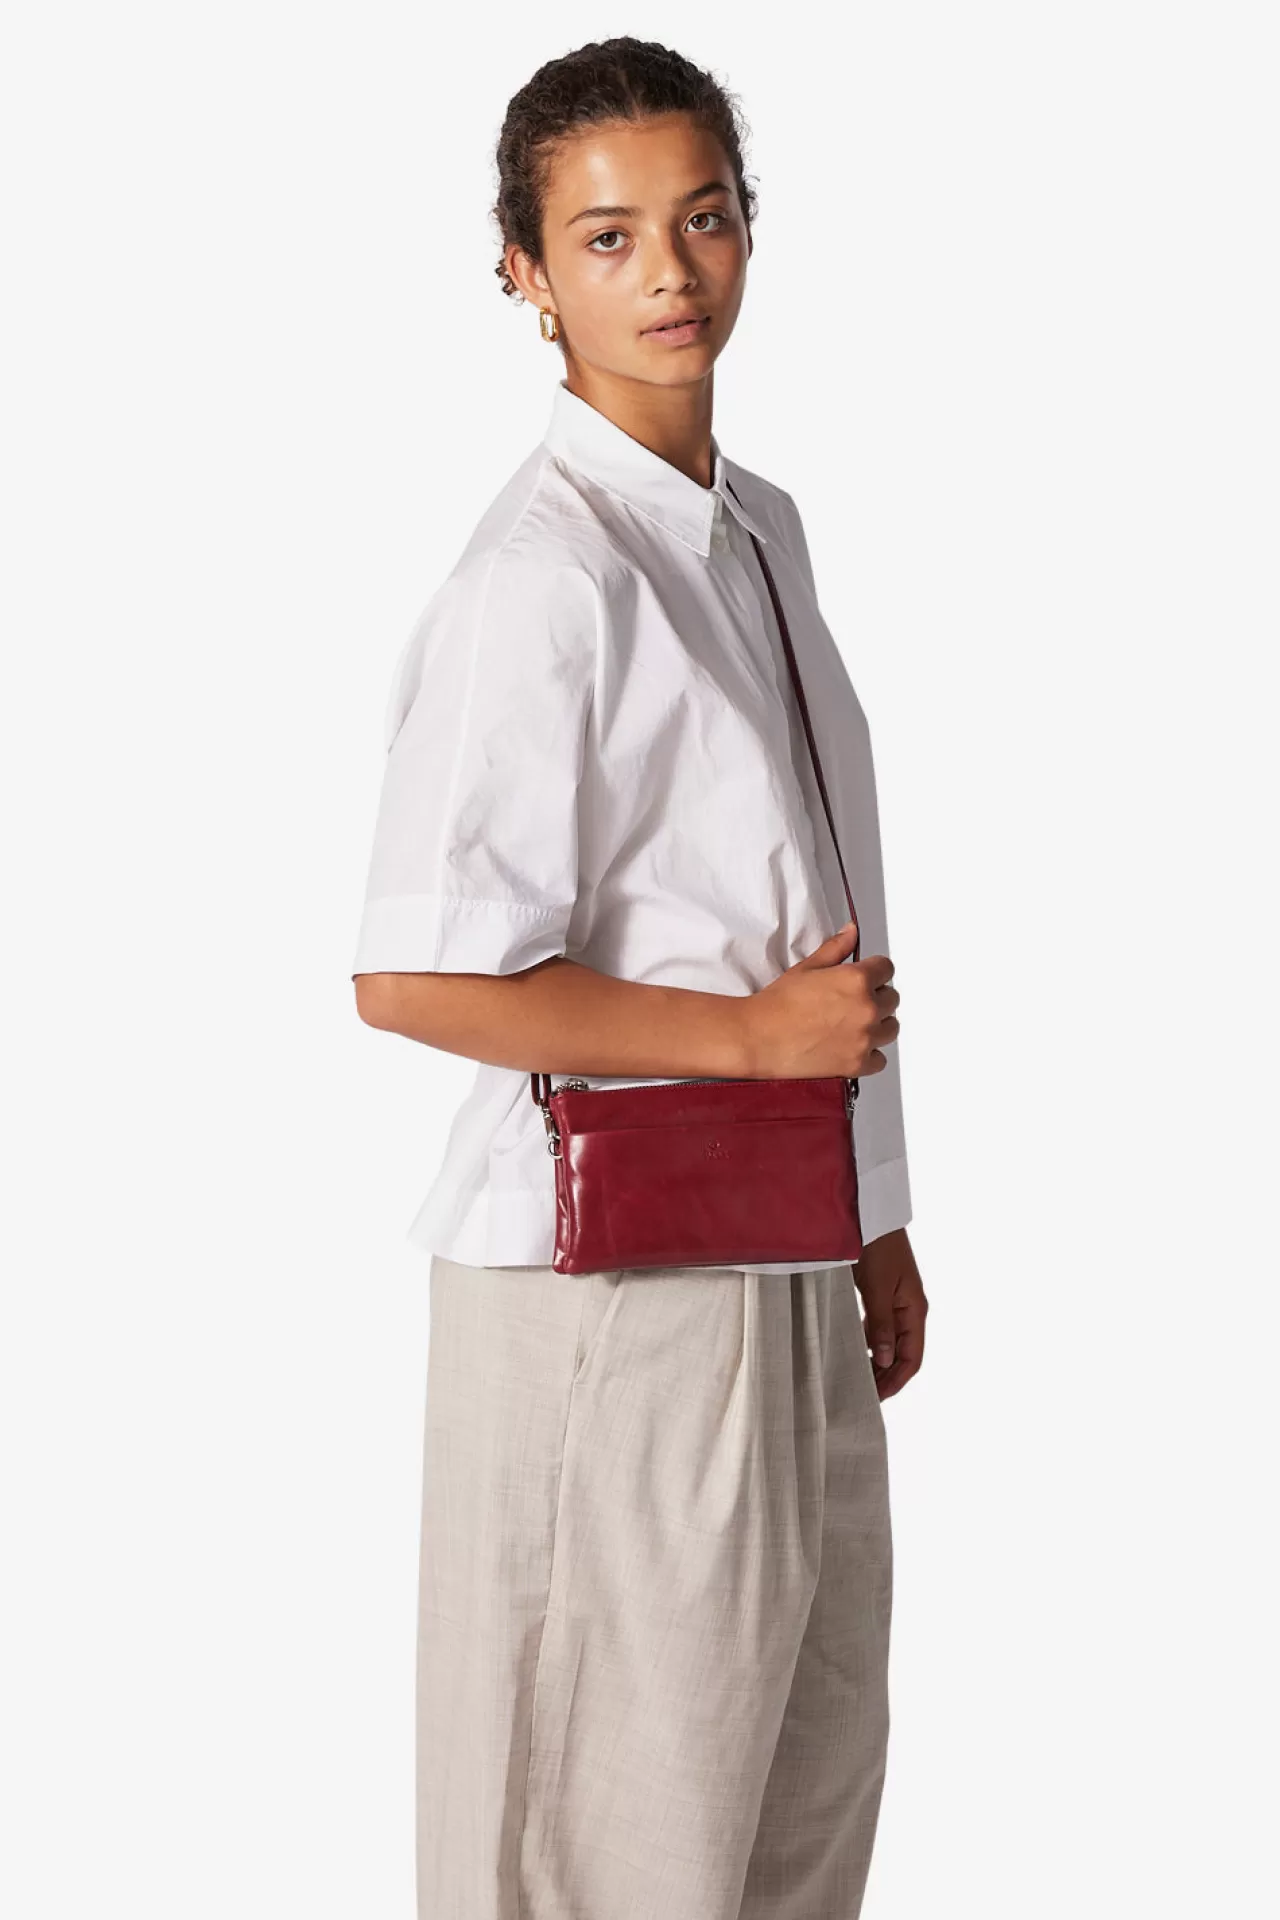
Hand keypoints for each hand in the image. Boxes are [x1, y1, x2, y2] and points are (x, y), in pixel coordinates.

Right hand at [745, 919, 900, 1079]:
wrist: (758, 1037)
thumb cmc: (777, 1004)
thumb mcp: (807, 967)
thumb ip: (836, 948)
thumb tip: (851, 932)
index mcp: (857, 979)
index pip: (887, 969)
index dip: (874, 971)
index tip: (865, 978)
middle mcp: (866, 1008)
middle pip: (892, 999)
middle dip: (876, 997)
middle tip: (851, 1003)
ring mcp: (864, 1038)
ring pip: (890, 1028)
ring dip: (878, 1025)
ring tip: (853, 1025)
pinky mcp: (857, 1064)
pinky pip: (880, 1058)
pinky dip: (869, 1054)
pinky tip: (851, 1047)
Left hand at [854, 1226, 926, 1399]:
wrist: (870, 1215)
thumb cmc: (876, 1248)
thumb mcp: (876, 1288)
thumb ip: (880, 1325)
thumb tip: (883, 1360)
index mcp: (915, 1310)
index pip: (912, 1358)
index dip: (896, 1381)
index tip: (877, 1398)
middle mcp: (910, 1309)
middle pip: (903, 1353)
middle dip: (886, 1376)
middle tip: (863, 1395)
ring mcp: (898, 1301)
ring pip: (891, 1341)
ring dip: (878, 1361)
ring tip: (858, 1378)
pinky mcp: (883, 1294)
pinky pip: (881, 1327)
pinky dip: (870, 1342)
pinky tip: (855, 1349)